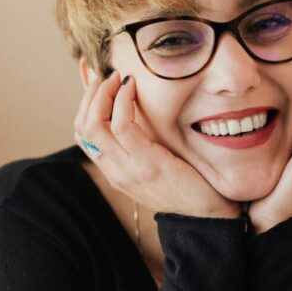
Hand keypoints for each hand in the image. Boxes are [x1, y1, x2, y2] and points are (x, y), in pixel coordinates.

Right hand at [73, 70, 239, 219]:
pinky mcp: (148, 164)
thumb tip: (136, 110)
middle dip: (90, 94)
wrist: (210, 215)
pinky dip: (123, 100)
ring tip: (119, 78)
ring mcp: (129, 170)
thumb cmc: (189, 185)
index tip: (99, 81)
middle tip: (109, 75)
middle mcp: (116, 172)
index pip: (82, 134)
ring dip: (103, 93)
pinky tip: (133, 87)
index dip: (84, 103)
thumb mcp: (157, 162)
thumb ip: (143, 142)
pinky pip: (122, 125)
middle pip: (81, 127)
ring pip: (94, 124)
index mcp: (115, 172)